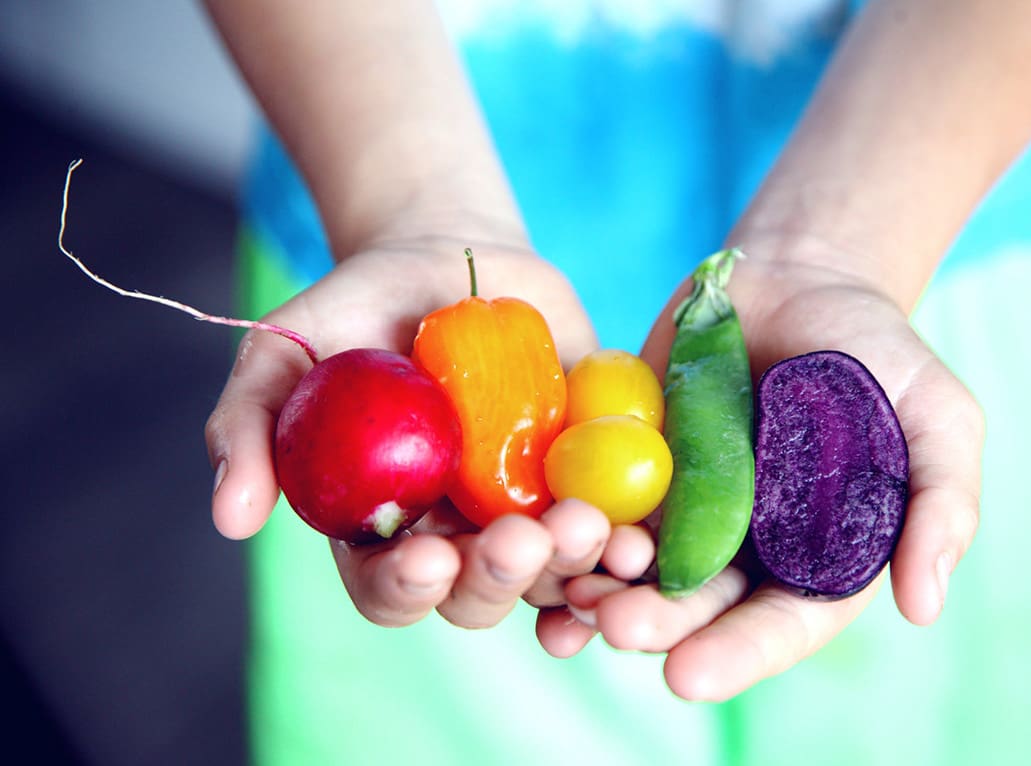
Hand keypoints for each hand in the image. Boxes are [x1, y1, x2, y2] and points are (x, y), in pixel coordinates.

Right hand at [204, 237, 609, 628]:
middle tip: (522, 539)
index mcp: (382, 525)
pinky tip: (641, 543)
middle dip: (501, 578)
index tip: (429, 556)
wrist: (452, 257)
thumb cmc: (358, 306)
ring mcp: (527, 508)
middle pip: (479, 594)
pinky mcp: (587, 476)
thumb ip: (250, 425)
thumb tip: (231, 519)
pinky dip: (628, 546)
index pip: (389, 587)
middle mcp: (457, 533)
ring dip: (574, 566)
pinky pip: (614, 528)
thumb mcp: (287, 350)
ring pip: (554, 573)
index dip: (406, 588)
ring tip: (589, 526)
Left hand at [537, 244, 983, 699]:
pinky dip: (568, 527)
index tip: (688, 677)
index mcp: (814, 555)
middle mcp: (743, 545)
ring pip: (635, 566)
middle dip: (655, 623)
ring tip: (568, 596)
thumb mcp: (936, 415)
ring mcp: (682, 503)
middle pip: (695, 604)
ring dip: (599, 587)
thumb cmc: (877, 352)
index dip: (737, 654)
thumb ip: (940, 502)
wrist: (799, 278)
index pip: (779, 623)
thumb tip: (923, 606)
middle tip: (614, 626)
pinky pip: (596, 503)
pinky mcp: (632, 461)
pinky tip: (536, 541)